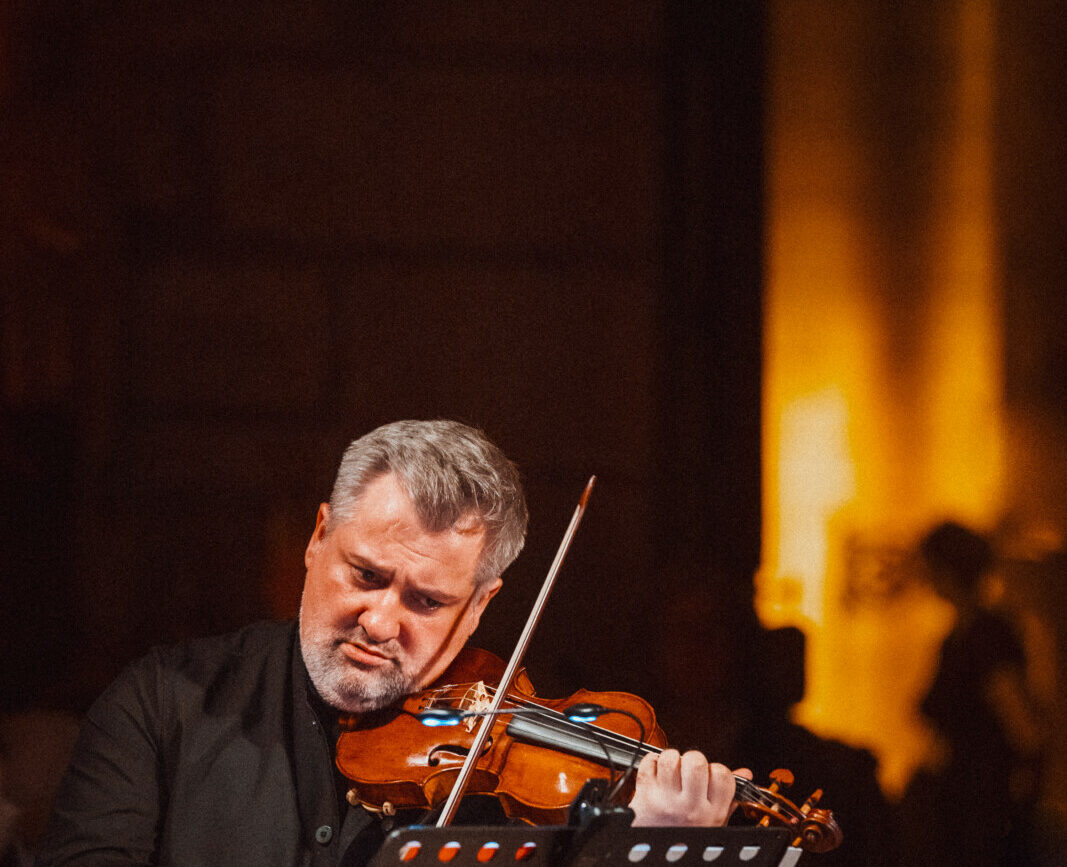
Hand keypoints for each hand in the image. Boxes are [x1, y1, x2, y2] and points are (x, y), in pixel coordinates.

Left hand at [628, 749, 752, 826]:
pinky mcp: (645, 796)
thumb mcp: (714, 822)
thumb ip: (729, 797)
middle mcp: (691, 807)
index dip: (715, 769)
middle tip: (688, 770)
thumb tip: (744, 773)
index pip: (723, 775)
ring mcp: (667, 801)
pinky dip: (651, 762)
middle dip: (692, 759)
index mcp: (713, 813)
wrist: (654, 852)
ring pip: (671, 758)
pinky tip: (656, 773)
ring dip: (671, 758)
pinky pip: (649, 762)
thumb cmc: (685, 834)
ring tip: (672, 770)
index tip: (708, 775)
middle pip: (696, 762)